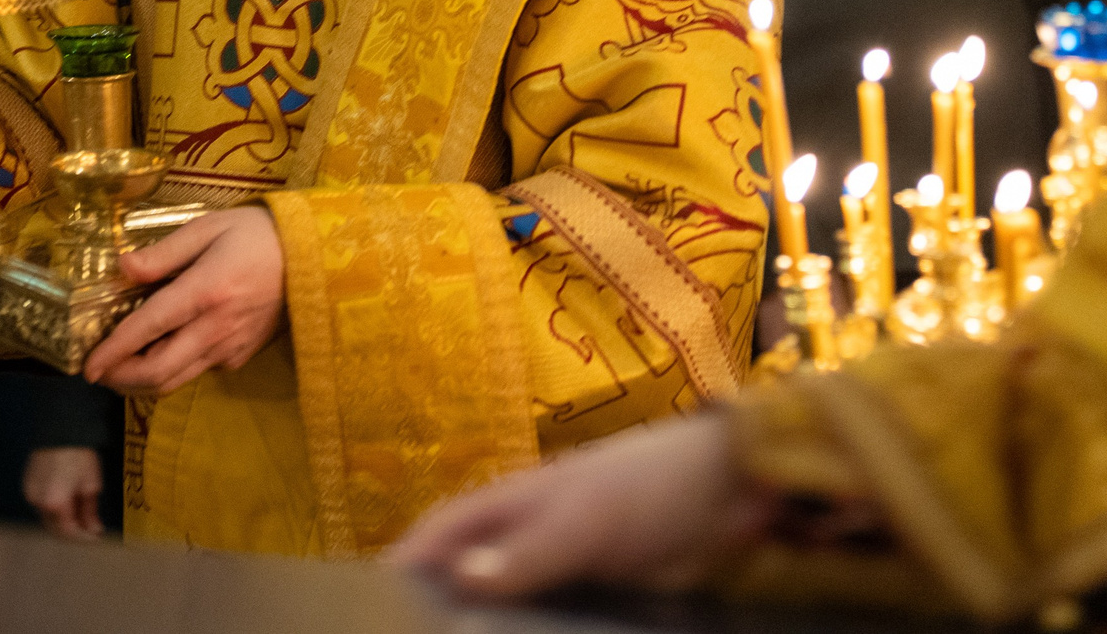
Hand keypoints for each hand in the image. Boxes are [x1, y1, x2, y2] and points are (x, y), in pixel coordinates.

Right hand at [24, 446, 104, 539]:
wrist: (61, 430)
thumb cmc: (79, 456)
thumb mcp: (90, 485)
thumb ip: (90, 512)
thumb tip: (94, 529)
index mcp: (55, 504)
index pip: (68, 532)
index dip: (83, 538)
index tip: (96, 538)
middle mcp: (38, 503)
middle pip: (54, 528)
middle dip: (73, 532)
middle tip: (89, 530)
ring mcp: (30, 494)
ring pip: (47, 517)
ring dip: (62, 521)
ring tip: (80, 516)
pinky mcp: (27, 485)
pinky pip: (41, 505)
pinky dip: (54, 509)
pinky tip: (67, 503)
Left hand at [80, 207, 282, 395]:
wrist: (313, 260)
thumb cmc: (256, 235)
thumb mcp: (207, 227)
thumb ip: (163, 252)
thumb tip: (121, 268)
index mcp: (204, 292)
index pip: (147, 330)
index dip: (113, 351)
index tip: (87, 366)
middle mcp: (215, 329)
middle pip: (158, 372)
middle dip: (120, 378)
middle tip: (97, 371)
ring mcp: (230, 348)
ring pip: (176, 380)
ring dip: (142, 381)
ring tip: (119, 367)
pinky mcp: (241, 357)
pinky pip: (197, 371)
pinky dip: (171, 368)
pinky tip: (161, 349)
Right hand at [392, 414, 771, 600]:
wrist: (734, 492)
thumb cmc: (647, 486)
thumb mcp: (583, 518)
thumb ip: (527, 552)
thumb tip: (460, 580)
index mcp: (508, 505)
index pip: (436, 537)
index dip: (402, 568)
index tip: (373, 606)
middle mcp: (526, 539)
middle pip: (465, 580)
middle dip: (441, 609)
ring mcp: (563, 571)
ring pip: (508, 608)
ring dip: (489, 626)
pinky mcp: (600, 599)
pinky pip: (555, 624)